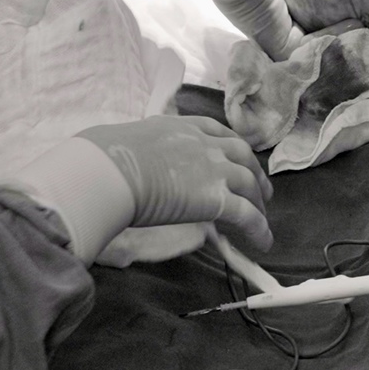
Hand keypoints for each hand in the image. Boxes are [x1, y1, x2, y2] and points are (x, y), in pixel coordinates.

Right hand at [79, 114, 272, 254]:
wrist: (110, 171)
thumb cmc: (105, 158)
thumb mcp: (128, 142)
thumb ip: (140, 151)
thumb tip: (125, 164)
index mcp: (181, 127)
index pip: (216, 131)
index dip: (230, 146)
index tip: (236, 156)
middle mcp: (204, 144)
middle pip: (241, 155)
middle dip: (254, 171)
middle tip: (260, 190)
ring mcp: (214, 169)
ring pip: (250, 185)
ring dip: (259, 203)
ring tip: (263, 219)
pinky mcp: (216, 199)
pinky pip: (247, 216)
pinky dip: (259, 229)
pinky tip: (263, 242)